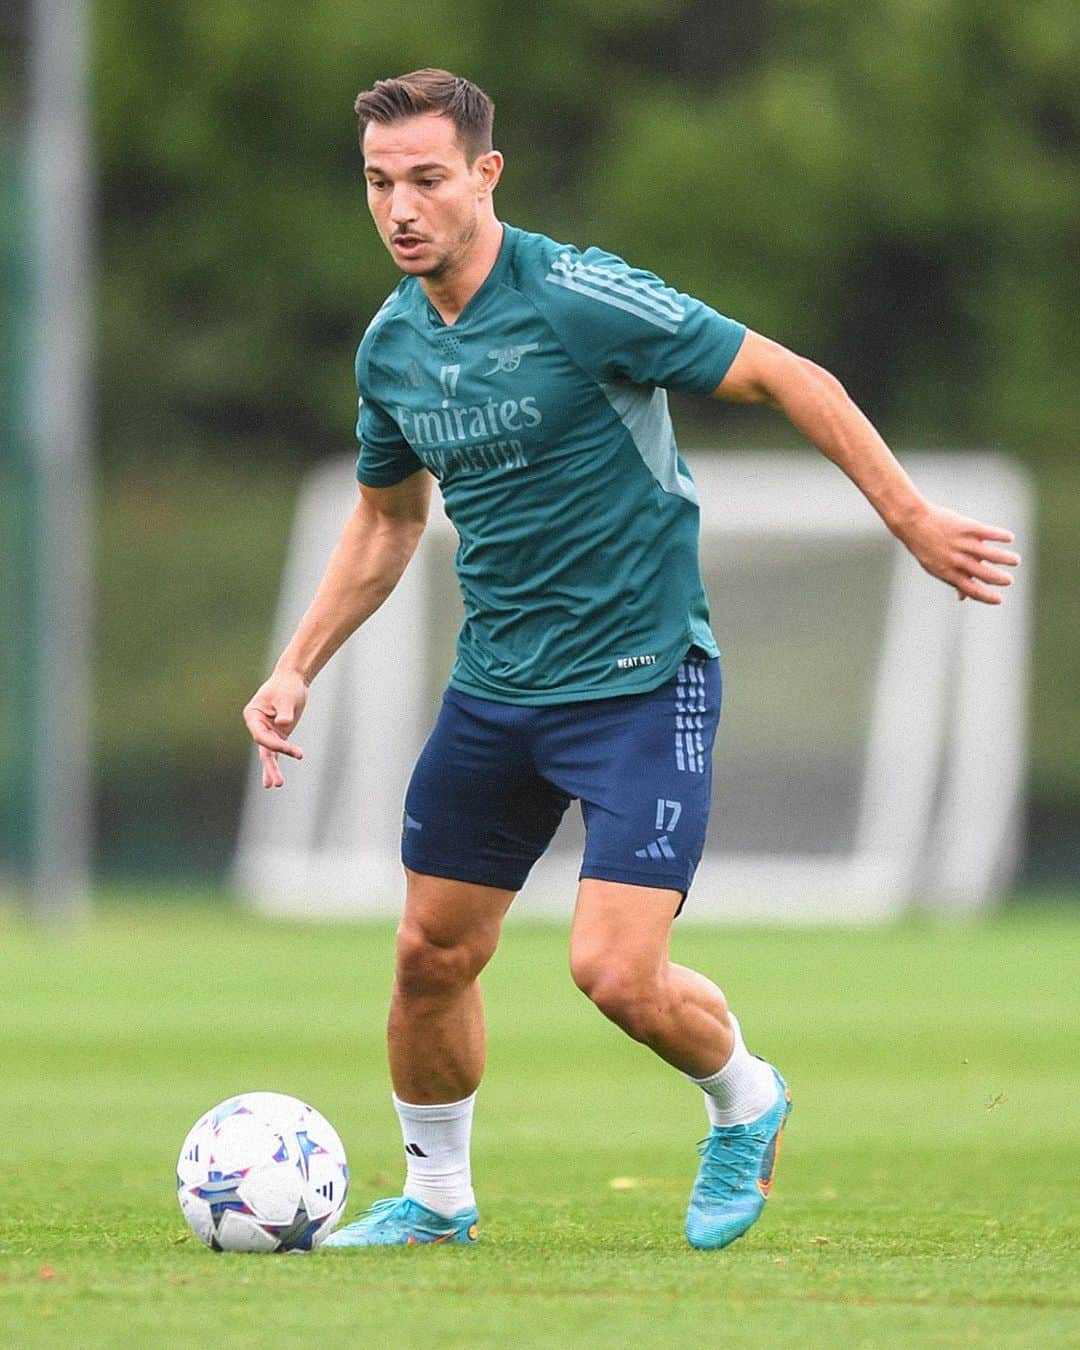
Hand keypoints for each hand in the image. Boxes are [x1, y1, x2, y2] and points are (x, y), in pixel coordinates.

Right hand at [242, 669, 307, 787]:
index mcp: (252, 715)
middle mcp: (257, 725)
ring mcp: (267, 730)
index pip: (261, 736)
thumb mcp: (287, 697)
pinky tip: (276, 780)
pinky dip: (278, 762)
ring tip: (278, 785)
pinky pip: (277, 751)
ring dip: (273, 769)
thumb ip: (285, 711)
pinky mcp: (278, 733)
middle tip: (275, 783)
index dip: (276, 745)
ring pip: (269, 753)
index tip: (292, 751)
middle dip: (270, 766)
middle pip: (263, 748)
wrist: (292, 679)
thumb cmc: (287, 685)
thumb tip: (283, 724)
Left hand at [895, 504, 1020, 603]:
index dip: (987, 597)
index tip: (1000, 600)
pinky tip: (1010, 538)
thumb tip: (963, 597)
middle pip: (984, 574)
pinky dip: (1000, 536)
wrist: (914, 522)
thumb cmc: (925, 547)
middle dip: (999, 580)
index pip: (971, 589)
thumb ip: (952, 580)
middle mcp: (957, 560)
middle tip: (1010, 581)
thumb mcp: (935, 567)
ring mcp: (962, 543)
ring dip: (1006, 559)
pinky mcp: (966, 527)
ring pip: (989, 554)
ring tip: (1016, 561)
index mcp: (949, 572)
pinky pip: (988, 533)